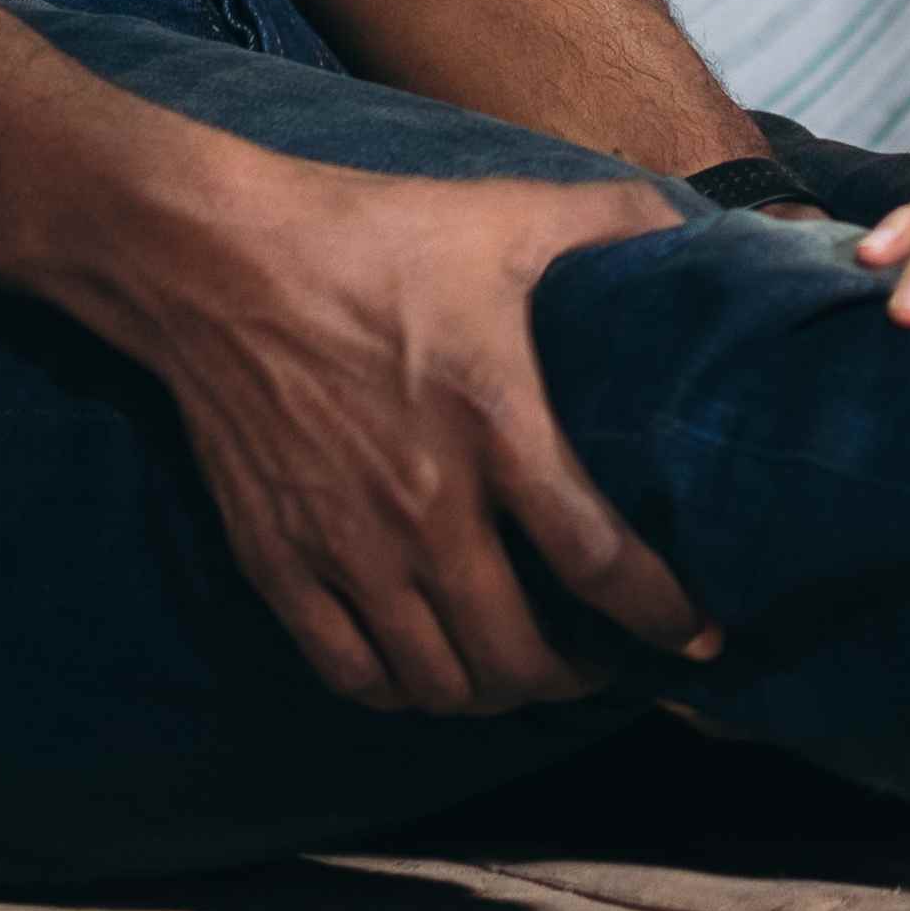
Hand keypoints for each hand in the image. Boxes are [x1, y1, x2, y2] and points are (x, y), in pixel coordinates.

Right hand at [103, 158, 709, 713]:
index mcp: (495, 425)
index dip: (661, 614)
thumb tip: (689, 230)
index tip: (697, 636)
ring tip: (522, 670)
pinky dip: (401, 693)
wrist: (212, 259)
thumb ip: (608, 223)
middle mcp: (425, 508)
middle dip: (578, 678)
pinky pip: (351, 675)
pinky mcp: (279, 563)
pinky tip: (426, 670)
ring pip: (438, 683)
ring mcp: (346, 547)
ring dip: (493, 695)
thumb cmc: (367, 236)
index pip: (598, 559)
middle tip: (604, 661)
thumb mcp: (502, 215)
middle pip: (518, 655)